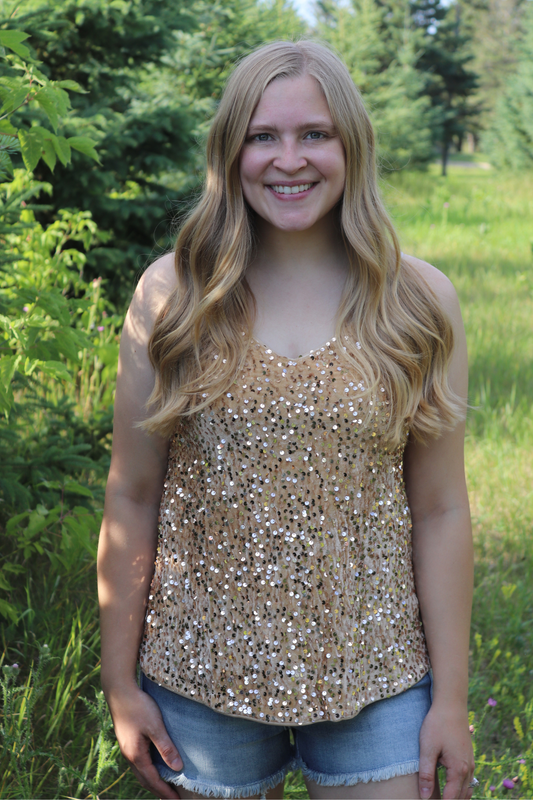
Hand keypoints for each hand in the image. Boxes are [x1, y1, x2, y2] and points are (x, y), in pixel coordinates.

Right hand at [105, 682, 182, 798]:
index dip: (165, 792)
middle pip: (145, 780)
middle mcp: (129, 755)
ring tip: (165, 787)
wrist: (119, 690)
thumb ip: (166, 747)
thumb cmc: (138, 706)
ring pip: (141, 772)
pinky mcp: (127, 740)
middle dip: (159, 791)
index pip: (153, 781)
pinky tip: (154, 766)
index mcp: (136, 755)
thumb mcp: (155, 726)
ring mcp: (126, 748)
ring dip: (152, 782)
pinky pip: (138, 762)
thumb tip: (178, 768)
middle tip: (172, 799)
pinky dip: (148, 770)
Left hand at [418, 703, 474, 798]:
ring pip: (466, 789)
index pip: (451, 799)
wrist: (452, 705)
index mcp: (458, 770)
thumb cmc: (437, 724)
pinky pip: (468, 780)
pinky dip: (460, 788)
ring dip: (456, 797)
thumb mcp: (427, 749)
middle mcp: (468, 770)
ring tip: (443, 797)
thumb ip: (426, 774)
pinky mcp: (469, 757)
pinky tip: (452, 787)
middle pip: (461, 797)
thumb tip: (425, 797)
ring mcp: (471, 763)